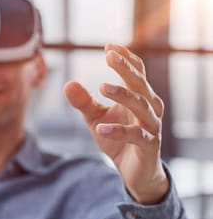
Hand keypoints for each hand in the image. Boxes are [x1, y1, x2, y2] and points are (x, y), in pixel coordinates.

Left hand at [63, 44, 168, 204]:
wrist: (135, 172)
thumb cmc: (118, 139)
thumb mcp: (95, 119)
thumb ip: (83, 102)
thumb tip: (67, 83)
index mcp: (139, 97)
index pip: (137, 72)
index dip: (126, 58)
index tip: (109, 46)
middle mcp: (149, 108)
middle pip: (140, 83)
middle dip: (125, 68)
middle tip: (109, 56)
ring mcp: (151, 126)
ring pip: (141, 106)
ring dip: (123, 95)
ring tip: (102, 87)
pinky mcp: (149, 145)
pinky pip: (135, 135)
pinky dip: (118, 131)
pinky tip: (100, 128)